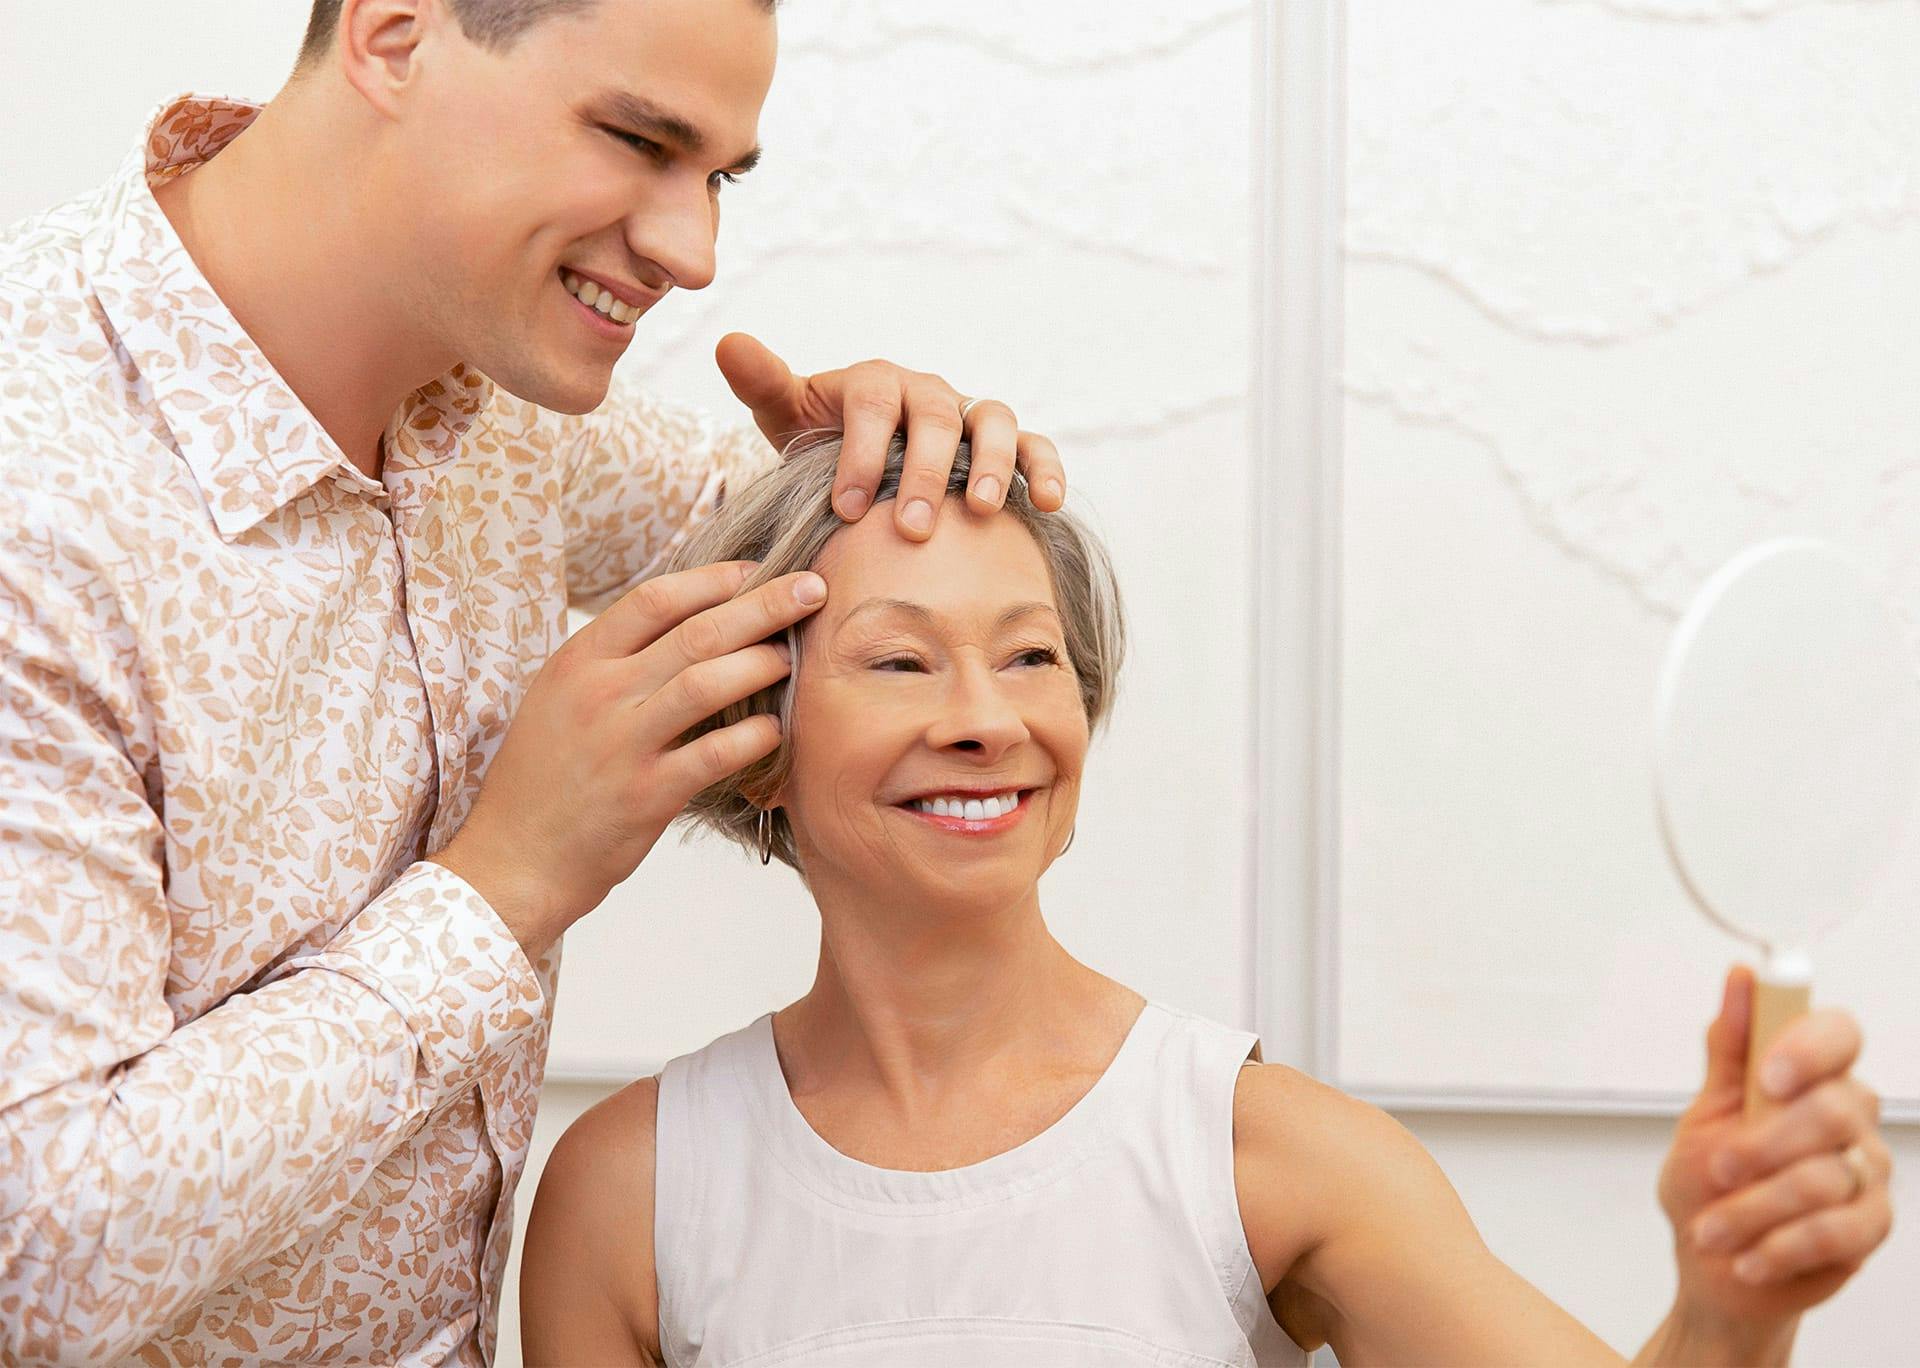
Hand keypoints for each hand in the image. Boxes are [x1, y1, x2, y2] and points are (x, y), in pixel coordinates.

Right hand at [430, 560, 825, 957]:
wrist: (513, 858)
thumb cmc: (545, 776)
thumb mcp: (561, 699)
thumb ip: (615, 660)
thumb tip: (687, 620)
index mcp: (579, 661)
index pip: (656, 599)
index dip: (714, 579)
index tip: (756, 570)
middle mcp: (600, 693)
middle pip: (697, 631)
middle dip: (764, 605)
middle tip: (812, 589)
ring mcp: (623, 743)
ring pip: (708, 683)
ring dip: (762, 664)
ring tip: (793, 658)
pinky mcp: (647, 795)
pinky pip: (714, 754)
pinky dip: (753, 737)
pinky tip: (775, 729)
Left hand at [713, 331, 1065, 540]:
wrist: (860, 460)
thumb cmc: (822, 439)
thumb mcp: (785, 413)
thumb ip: (762, 382)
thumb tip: (727, 342)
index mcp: (875, 381)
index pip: (873, 402)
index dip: (861, 452)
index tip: (844, 509)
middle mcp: (928, 391)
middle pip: (936, 416)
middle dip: (925, 472)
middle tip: (910, 528)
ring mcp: (969, 415)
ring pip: (994, 421)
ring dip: (993, 464)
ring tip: (982, 510)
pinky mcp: (1001, 445)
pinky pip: (1033, 447)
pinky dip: (1045, 469)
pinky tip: (1048, 503)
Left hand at [1655, 966, 1891, 1350]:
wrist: (1712, 1258)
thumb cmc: (1708, 1176)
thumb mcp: (1708, 1109)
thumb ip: (1730, 1048)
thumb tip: (1741, 975)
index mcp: (1813, 1073)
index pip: (1840, 1034)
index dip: (1809, 1048)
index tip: (1766, 1076)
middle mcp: (1851, 1114)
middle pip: (1834, 1109)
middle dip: (1763, 1145)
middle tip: (1716, 1169)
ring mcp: (1868, 1169)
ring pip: (1826, 1177)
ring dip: (1754, 1207)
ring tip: (1710, 1230)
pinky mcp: (1871, 1225)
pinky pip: (1838, 1231)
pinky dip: (1782, 1245)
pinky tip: (1748, 1257)